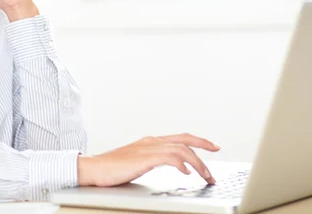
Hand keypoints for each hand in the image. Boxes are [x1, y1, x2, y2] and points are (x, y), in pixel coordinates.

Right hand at [77, 134, 219, 186]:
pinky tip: (186, 172)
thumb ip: (153, 161)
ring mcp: (147, 148)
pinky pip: (169, 157)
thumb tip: (172, 167)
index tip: (211, 146)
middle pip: (184, 138)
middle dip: (203, 144)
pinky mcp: (144, 158)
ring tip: (205, 175)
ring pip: (181, 150)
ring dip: (197, 163)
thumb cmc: (111, 169)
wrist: (93, 169)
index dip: (197, 140)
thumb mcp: (137, 163)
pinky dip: (181, 163)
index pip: (179, 137)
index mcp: (150, 142)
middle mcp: (151, 141)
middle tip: (217, 150)